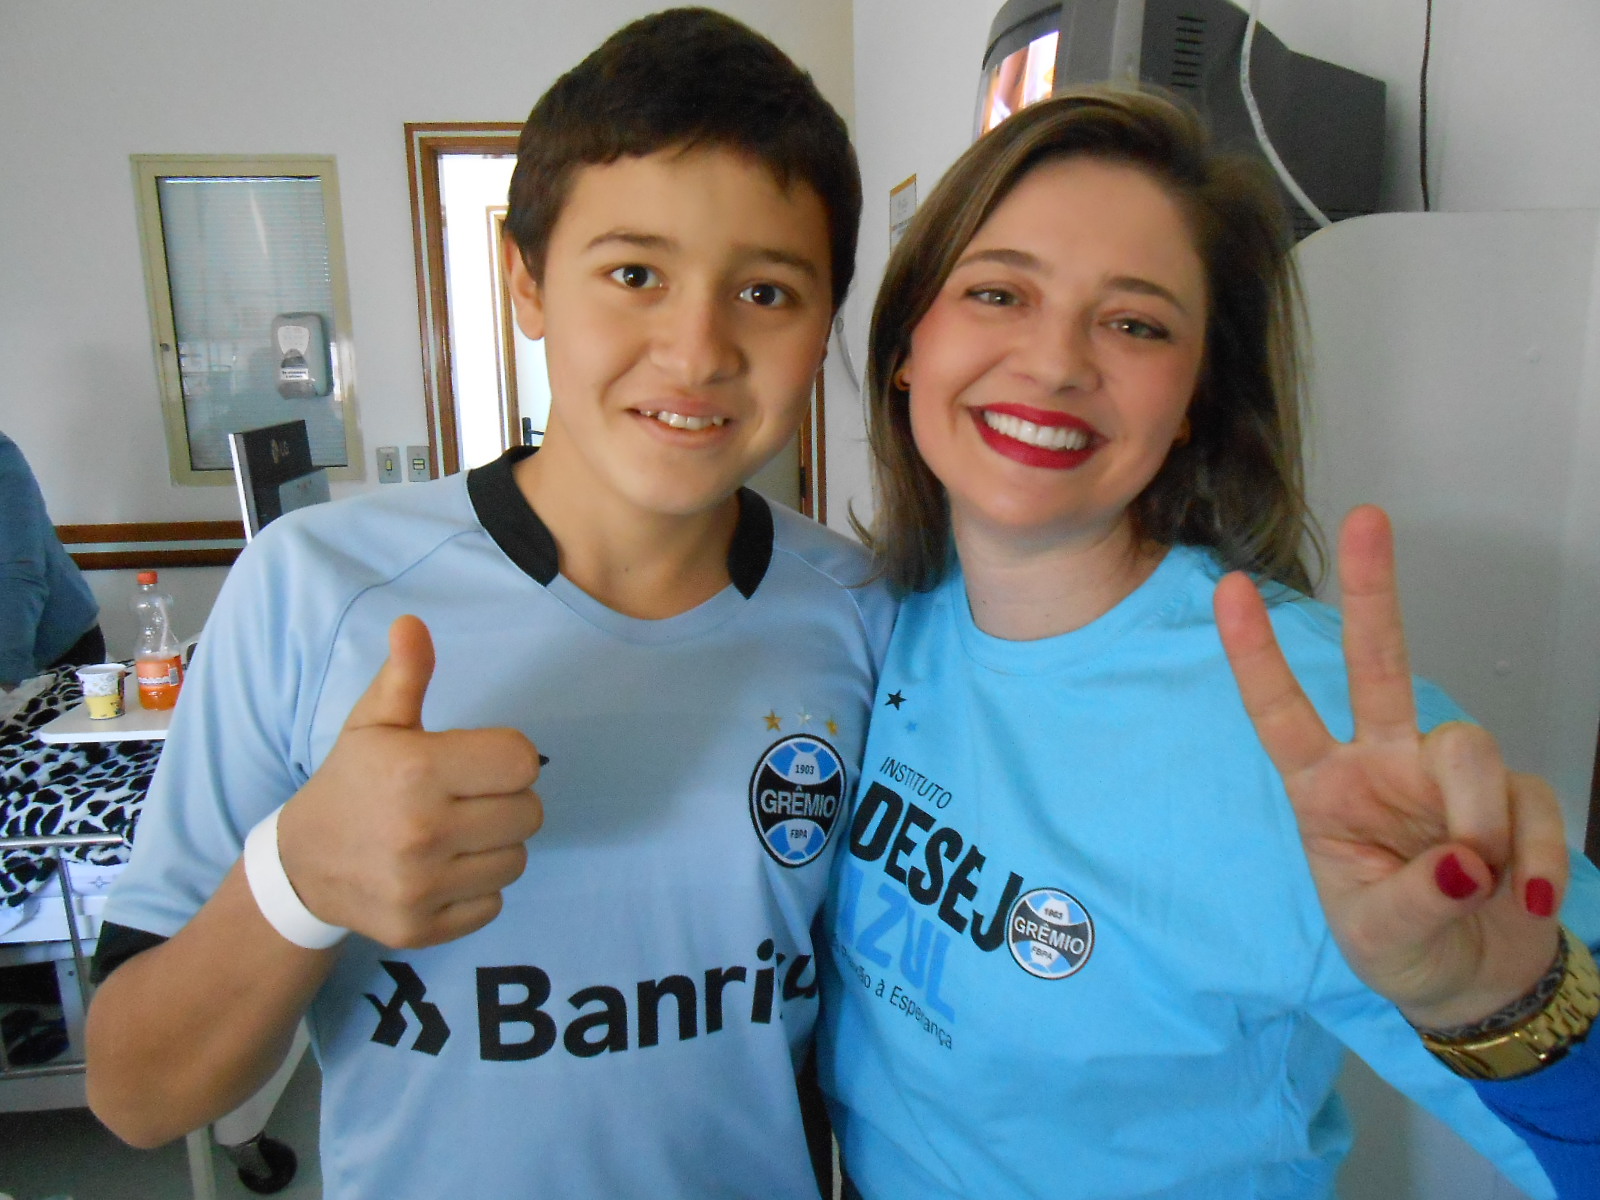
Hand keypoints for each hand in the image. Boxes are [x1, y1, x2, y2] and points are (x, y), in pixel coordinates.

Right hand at [275, 615, 543, 948]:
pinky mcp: (423, 928)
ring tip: (453, 834)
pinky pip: (494, 903)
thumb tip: (412, 624)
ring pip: (516, 860)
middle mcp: (422, 832)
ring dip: (494, 846)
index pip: (522, 762)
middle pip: (530, 813)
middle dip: (505, 802)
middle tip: (465, 799)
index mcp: (416, 771)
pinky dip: (477, 888)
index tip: (474, 762)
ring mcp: (423, 886)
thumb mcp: (372, 724)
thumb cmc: (351, 783)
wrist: (302, 867)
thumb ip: (405, 675)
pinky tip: (443, 870)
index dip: (505, 759)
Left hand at [1214, 505, 1567, 1028]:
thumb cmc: (1403, 947)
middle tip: (1368, 518)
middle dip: (1373, 593)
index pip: (1281, 712)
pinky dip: (1534, 857)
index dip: (1256, 654)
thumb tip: (1464, 863)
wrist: (1475, 981)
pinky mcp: (1513, 795)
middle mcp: (1382, 762)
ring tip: (1478, 882)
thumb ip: (1415, 900)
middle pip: (1377, 664)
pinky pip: (1528, 803)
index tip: (1226, 587)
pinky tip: (1526, 898)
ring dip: (1478, 819)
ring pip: (1467, 745)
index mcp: (1323, 787)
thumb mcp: (1381, 935)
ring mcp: (1446, 774)